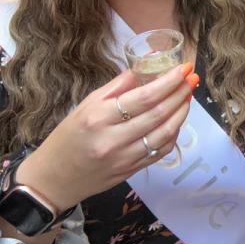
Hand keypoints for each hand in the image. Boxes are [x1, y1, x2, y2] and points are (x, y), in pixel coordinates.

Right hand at [15, 64, 197, 210]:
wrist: (53, 179)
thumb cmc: (68, 136)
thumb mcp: (86, 105)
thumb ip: (118, 86)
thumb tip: (147, 63)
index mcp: (98, 118)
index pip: (143, 97)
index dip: (168, 81)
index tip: (183, 68)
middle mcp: (113, 140)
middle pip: (158, 114)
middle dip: (180, 93)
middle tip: (192, 78)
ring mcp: (124, 158)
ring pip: (164, 133)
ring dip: (181, 112)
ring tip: (188, 96)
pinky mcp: (131, 171)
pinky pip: (160, 150)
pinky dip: (173, 133)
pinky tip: (176, 119)